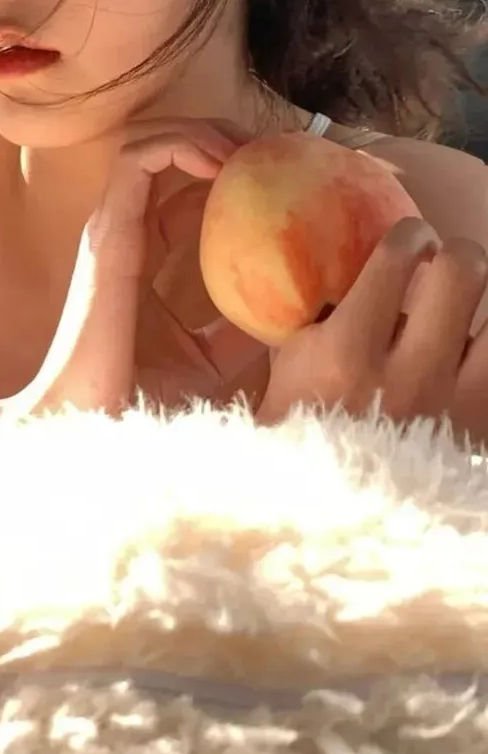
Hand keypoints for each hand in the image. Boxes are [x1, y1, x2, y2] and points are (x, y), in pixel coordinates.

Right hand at [13, 117, 265, 415]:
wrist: (93, 427)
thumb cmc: (143, 400)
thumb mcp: (213, 360)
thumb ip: (240, 330)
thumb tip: (294, 312)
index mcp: (142, 253)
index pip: (182, 186)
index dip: (227, 167)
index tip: (278, 173)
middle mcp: (123, 230)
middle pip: (165, 150)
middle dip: (219, 135)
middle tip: (271, 150)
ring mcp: (111, 227)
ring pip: (147, 141)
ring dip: (201, 131)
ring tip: (249, 150)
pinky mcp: (109, 232)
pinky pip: (139, 161)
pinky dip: (181, 145)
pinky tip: (225, 165)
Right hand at [258, 216, 487, 431]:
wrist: (329, 520)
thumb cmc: (299, 439)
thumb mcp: (286, 371)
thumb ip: (311, 319)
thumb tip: (332, 267)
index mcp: (348, 352)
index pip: (395, 258)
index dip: (410, 233)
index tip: (410, 237)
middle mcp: (409, 373)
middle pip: (465, 270)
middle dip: (458, 254)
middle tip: (444, 264)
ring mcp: (455, 404)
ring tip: (469, 309)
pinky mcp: (483, 426)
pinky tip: (473, 349)